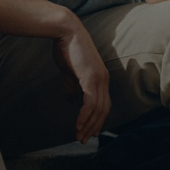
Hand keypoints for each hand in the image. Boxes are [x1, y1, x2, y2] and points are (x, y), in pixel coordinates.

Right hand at [51, 20, 110, 143]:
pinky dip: (84, 117)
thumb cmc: (65, 48)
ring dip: (88, 125)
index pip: (103, 104)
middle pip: (103, 110)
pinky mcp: (91, 78)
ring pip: (97, 110)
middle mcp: (103, 80)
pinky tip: (78, 125)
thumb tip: (72, 101)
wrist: (65, 31)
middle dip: (94, 126)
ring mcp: (99, 79)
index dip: (98, 119)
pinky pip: (90, 104)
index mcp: (100, 77)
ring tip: (79, 136)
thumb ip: (72, 86)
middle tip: (84, 139)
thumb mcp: (69, 71)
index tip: (91, 131)